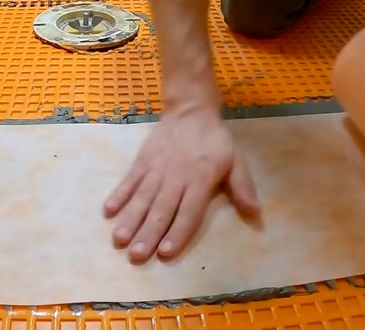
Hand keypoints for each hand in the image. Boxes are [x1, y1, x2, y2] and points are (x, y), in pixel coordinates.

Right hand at [103, 107, 259, 262]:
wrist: (191, 109)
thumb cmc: (215, 140)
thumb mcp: (236, 160)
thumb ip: (242, 187)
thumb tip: (255, 212)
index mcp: (200, 180)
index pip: (188, 211)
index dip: (177, 232)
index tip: (165, 252)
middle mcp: (176, 177)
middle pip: (161, 209)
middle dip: (148, 233)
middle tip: (136, 255)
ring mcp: (156, 169)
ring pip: (142, 198)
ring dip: (130, 219)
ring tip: (119, 240)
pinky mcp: (142, 160)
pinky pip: (129, 180)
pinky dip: (119, 194)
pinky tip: (108, 211)